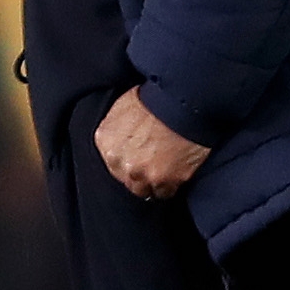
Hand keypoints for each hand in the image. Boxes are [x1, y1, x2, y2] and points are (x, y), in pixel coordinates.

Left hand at [96, 90, 211, 200]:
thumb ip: (117, 128)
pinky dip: (171, 185)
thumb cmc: (157, 97)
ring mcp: (142, 174)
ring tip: (166, 168)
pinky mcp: (165, 182)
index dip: (128, 159)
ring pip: (145, 190)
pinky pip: (165, 193)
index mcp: (106, 141)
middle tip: (154, 161)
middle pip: (127, 179)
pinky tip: (177, 172)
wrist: (183, 101)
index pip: (112, 163)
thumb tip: (121, 138)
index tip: (138, 155)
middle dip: (139, 172)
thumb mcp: (124, 105)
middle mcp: (120, 162)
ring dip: (153, 182)